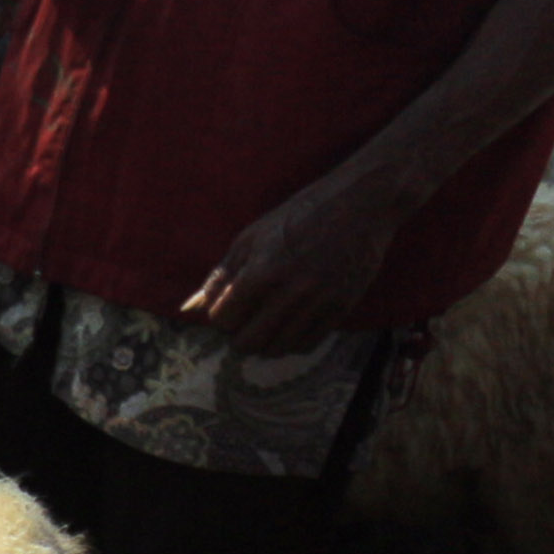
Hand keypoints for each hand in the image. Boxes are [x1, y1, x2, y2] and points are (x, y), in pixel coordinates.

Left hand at [180, 165, 415, 356]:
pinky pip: (307, 345)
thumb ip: (221, 275)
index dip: (221, 316)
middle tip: (246, 321)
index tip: (229, 307)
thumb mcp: (252, 236)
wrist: (360, 204)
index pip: (223, 319)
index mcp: (262, 271)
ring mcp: (318, 302)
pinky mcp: (341, 308)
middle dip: (239, 335)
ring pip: (276, 349)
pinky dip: (292, 342)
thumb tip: (192, 307)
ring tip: (268, 324)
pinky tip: (291, 326)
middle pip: (247, 342)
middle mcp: (290, 292)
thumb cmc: (299, 216)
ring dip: (265, 342)